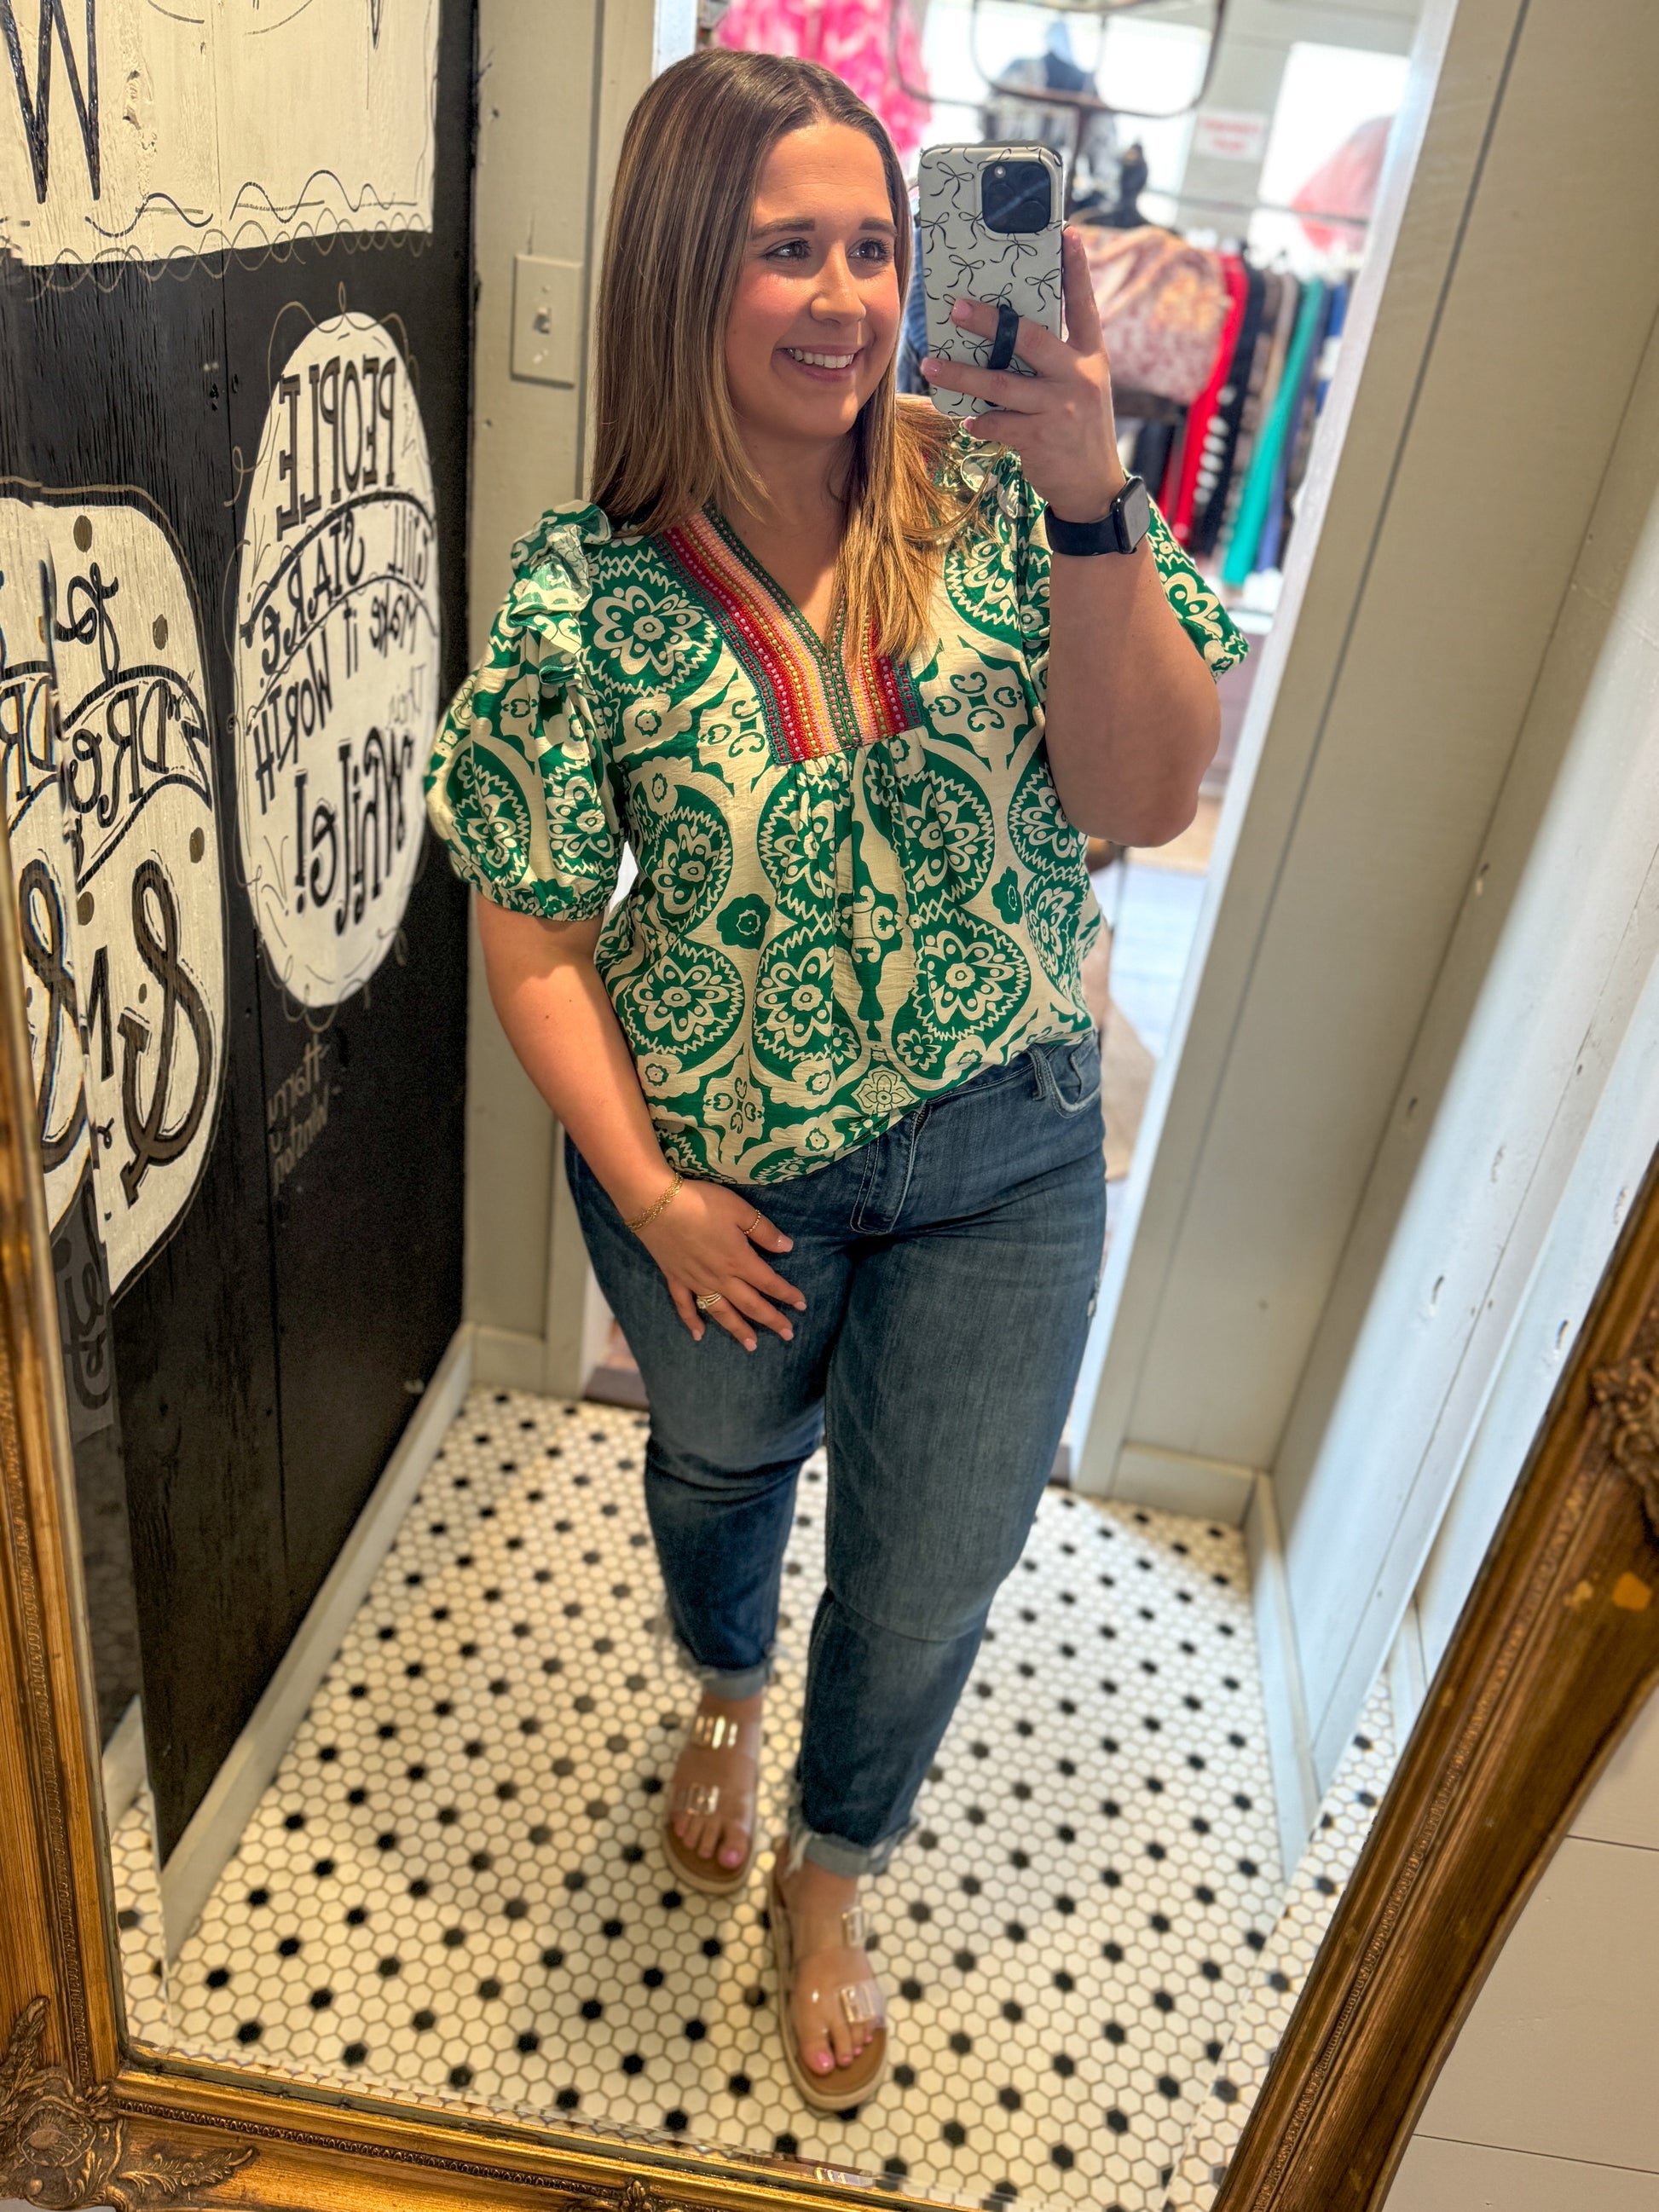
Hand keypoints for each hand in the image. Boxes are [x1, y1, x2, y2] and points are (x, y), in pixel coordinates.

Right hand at [637, 1180, 804, 1351]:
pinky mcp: (675, 1278)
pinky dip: (692, 1322)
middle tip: (787, 1335)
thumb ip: (764, 1231)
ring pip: (721, 1312)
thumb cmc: (702, 1203)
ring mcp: (696, 1281)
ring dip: (738, 1330)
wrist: (656, 1205)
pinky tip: (698, 1335)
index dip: (787, 1295)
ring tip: (751, 1345)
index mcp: (739, 1260)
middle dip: (771, 1320)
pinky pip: (685, 1306)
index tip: (802, 1306)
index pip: (769, 1283)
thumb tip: (787, 1247)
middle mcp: (720, 1278)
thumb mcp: (740, 1210)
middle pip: (750, 1304)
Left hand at [921, 225, 1125, 524]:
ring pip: (1001, 385)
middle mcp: (1077, 377)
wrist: (1094, 485)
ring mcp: (1059, 408)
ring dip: (963, 376)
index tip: (1066, 235)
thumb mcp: (1082, 386)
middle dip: (990, 322)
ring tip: (933, 367)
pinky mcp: (1040, 439)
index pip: (1084, 306)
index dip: (1076, 270)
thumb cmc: (1079, 427)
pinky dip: (979, 422)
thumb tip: (1009, 333)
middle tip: (957, 308)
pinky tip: (965, 420)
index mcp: (1090, 356)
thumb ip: (1057, 358)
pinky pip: (999, 424)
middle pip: (1029, 339)